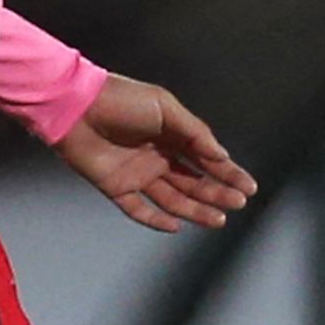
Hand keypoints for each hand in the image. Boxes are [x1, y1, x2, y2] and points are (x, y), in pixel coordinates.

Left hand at [55, 79, 256, 234]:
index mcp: (172, 136)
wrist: (76, 106)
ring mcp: (137, 173)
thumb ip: (195, 133)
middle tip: (238, 203)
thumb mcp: (166, 108)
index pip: (207, 159)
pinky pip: (138, 208)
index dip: (229, 173)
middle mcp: (157, 157)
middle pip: (193, 182)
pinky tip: (176, 226)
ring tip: (218, 219)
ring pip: (172, 198)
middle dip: (217, 193)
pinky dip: (156, 219)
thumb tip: (221, 156)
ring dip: (195, 209)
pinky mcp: (115, 186)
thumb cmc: (120, 99)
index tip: (248, 187)